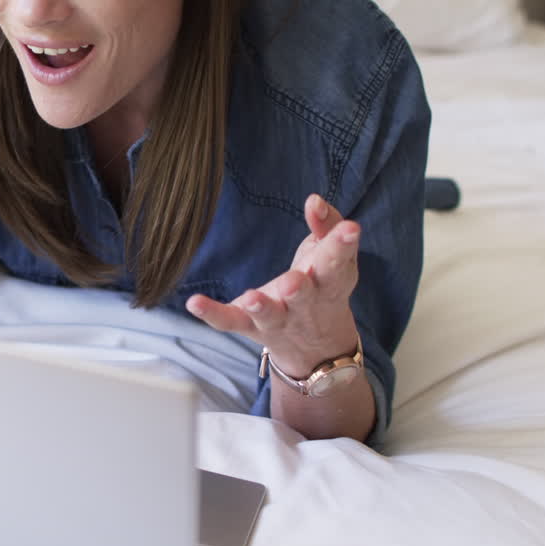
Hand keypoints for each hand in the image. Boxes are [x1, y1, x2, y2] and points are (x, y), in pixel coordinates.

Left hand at [186, 194, 360, 377]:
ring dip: (261, 307)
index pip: (338, 263)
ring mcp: (276, 319)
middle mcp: (305, 305)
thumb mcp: (330, 256)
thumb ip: (327, 226)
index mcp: (330, 282)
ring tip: (251, 299)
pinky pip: (229, 322)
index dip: (343, 245)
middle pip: (304, 296)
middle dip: (299, 290)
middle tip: (294, 282)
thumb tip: (314, 200)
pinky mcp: (249, 326)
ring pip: (269, 315)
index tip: (350, 229)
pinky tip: (194, 303)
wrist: (314, 345)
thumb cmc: (321, 284)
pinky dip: (212, 314)